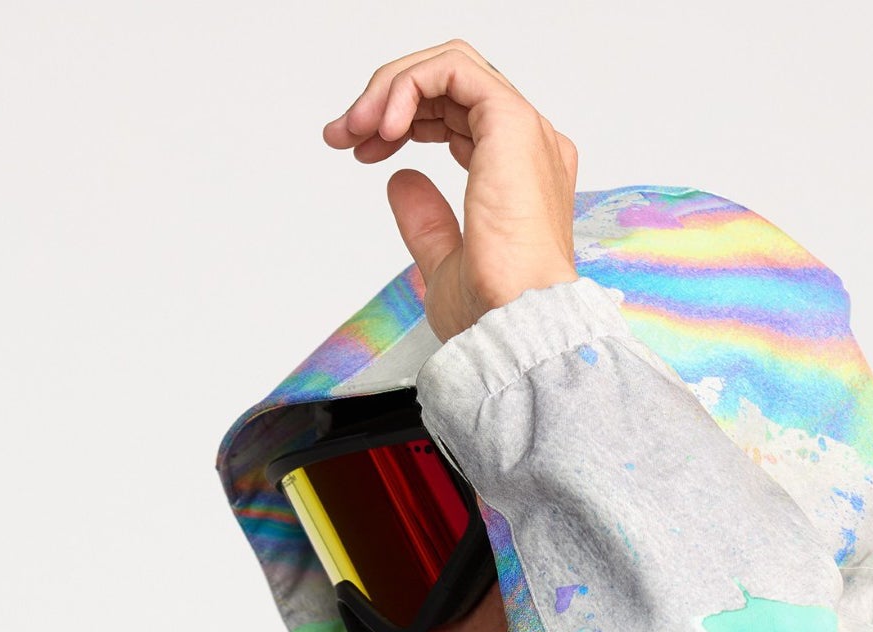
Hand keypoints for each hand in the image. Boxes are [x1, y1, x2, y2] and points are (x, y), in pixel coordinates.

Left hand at [323, 40, 578, 342]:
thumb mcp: (444, 264)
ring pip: (450, 68)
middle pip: (451, 87)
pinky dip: (408, 84)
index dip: (404, 123)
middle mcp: (529, 146)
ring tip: (355, 128)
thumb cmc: (493, 311)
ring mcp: (523, 130)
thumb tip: (401, 181)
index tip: (360, 152)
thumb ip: (427, 220)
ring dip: (392, 88)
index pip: (460, 118)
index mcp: (520, 176)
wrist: (515, 323)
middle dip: (387, 100)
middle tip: (343, 134)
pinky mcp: (510, 121)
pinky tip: (384, 124)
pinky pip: (451, 70)